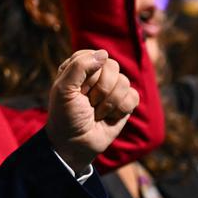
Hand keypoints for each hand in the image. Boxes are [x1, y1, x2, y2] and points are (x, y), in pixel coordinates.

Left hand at [46, 49, 138, 174]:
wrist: (74, 143)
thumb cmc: (65, 115)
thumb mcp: (63, 89)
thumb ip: (79, 67)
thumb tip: (104, 53)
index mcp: (80, 66)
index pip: (94, 56)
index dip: (88, 74)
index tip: (78, 89)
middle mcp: (97, 74)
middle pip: (113, 66)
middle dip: (100, 89)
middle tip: (88, 102)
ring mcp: (112, 88)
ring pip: (124, 82)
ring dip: (108, 103)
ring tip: (96, 112)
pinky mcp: (125, 103)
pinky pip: (133, 96)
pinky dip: (120, 110)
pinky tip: (108, 117)